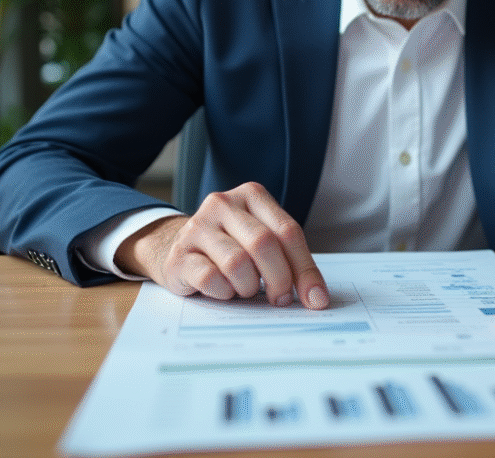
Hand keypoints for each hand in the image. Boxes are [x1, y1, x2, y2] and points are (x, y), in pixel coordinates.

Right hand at [114, 181, 328, 309]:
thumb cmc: (230, 247)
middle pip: (264, 244)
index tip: (315, 298)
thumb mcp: (261, 243)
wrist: (177, 249)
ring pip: (237, 262)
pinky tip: (223, 290)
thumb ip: (290, 261)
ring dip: (248, 286)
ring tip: (245, 289)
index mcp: (252, 195)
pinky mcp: (179, 254)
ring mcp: (198, 226)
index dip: (305, 269)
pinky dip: (223, 292)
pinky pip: (209, 277)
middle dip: (279, 279)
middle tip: (280, 299)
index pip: (288, 231)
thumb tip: (317, 297)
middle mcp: (223, 204)